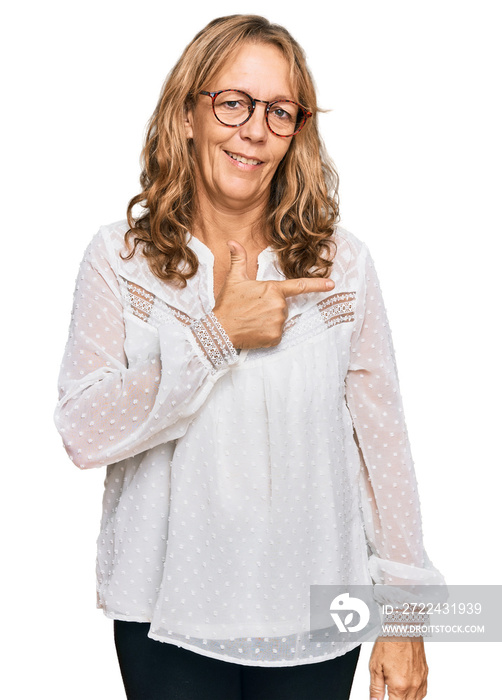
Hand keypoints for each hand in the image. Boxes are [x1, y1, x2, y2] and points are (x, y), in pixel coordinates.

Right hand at [212, 240, 334, 349]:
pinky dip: (267, 334)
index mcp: (273, 289)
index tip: (332, 285)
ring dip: (268, 321)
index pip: (299, 285)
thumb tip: (232, 241)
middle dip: (270, 307)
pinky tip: (255, 331)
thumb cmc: (228, 304)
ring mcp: (278, 322)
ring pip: (280, 320)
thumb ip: (238, 259)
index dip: (318, 285)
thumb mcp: (234, 279)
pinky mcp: (275, 337)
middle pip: (283, 306)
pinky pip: (276, 334)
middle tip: (252, 309)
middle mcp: (279, 306)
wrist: (220, 330)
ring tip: (252, 320)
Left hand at [369, 638, 427, 699]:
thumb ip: (375, 687)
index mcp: (400, 686)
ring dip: (406, 698)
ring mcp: (421, 680)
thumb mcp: (375, 666)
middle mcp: (413, 685)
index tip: (383, 699)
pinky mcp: (425, 673)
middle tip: (390, 693)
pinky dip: (415, 694)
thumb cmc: (390, 642)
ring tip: (397, 692)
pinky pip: (423, 692)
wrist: (403, 627)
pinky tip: (408, 689)